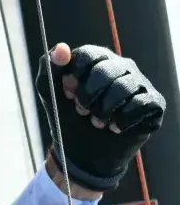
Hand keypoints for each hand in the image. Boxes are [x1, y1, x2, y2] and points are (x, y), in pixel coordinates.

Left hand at [47, 41, 164, 193]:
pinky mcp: (154, 102)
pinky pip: (140, 104)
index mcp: (98, 60)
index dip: (74, 78)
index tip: (68, 95)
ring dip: (103, 111)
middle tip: (82, 112)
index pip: (87, 54)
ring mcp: (140, 83)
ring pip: (123, 88)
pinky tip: (116, 127)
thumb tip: (61, 48)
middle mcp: (122, 67)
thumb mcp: (50, 96)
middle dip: (87, 97)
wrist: (84, 155)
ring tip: (98, 122)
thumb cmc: (69, 121)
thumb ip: (49, 69)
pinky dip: (122, 120)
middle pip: (105, 70)